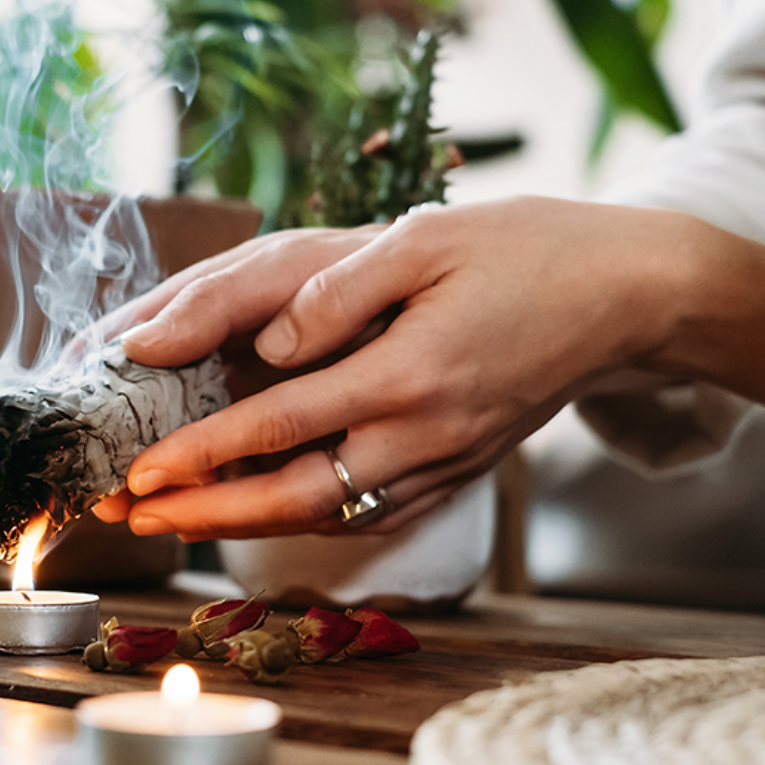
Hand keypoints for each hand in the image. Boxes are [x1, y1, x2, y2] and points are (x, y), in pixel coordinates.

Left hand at [95, 197, 697, 540]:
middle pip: (297, 495)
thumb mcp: (430, 239)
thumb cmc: (527, 250)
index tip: (141, 470)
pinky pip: (374, 512)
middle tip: (136, 516)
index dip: (203, 452)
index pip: (281, 425)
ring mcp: (448, 460)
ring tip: (180, 521)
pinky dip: (311, 519)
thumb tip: (272, 339)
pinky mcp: (462, 468)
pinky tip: (270, 512)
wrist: (628, 296)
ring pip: (333, 514)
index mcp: (410, 374)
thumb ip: (340, 290)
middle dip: (207, 513)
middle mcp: (426, 433)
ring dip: (249, 524)